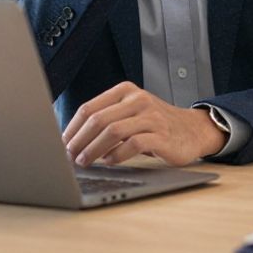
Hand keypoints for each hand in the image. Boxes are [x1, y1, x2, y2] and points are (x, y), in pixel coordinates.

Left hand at [62, 82, 227, 166]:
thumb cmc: (155, 125)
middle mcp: (138, 100)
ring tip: (85, 162)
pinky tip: (109, 161)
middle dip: (79, 141)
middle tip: (69, 157)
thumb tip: (72, 141)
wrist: (192, 130)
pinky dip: (117, 155)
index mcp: (125, 91)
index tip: (61, 145)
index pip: (89, 108)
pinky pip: (133, 144)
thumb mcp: (130, 113)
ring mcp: (151, 117)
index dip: (72, 128)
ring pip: (113, 131)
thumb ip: (107, 120)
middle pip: (98, 119)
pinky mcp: (161, 135)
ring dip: (93, 149)